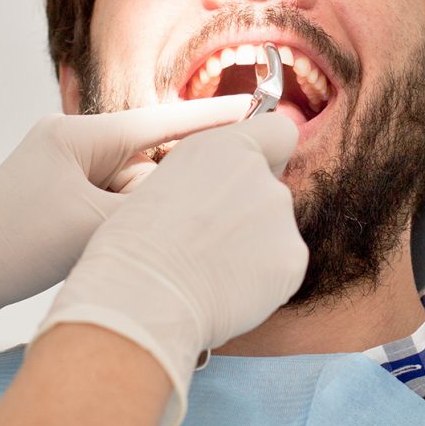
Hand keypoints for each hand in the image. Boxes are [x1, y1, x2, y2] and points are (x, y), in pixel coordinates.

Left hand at [0, 98, 260, 334]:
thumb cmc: (12, 248)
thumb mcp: (92, 228)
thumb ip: (148, 210)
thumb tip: (192, 200)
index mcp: (78, 136)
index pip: (159, 123)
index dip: (210, 120)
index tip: (254, 110)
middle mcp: (72, 144)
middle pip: (150, 155)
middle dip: (185, 174)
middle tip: (238, 182)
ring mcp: (64, 171)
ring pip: (132, 184)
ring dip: (154, 206)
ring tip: (188, 222)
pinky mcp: (59, 199)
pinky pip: (110, 202)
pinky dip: (129, 219)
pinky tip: (149, 239)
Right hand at [35, 115, 305, 425]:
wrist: (141, 295)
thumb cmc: (132, 247)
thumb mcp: (159, 187)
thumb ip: (205, 180)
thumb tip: (223, 197)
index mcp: (224, 148)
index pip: (279, 131)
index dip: (270, 153)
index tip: (253, 173)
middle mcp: (260, 175)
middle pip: (269, 191)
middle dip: (247, 214)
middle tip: (205, 244)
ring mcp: (281, 217)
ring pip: (274, 233)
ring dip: (252, 249)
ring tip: (205, 272)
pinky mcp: (292, 259)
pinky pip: (282, 268)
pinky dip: (261, 282)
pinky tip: (224, 292)